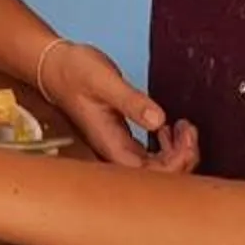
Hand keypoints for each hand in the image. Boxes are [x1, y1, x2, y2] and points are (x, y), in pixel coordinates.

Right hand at [36, 38, 199, 171]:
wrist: (55, 67)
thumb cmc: (75, 73)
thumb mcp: (105, 82)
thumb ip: (131, 102)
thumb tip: (158, 121)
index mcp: (111, 145)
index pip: (150, 173)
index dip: (176, 162)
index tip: (186, 135)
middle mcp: (115, 152)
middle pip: (157, 176)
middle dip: (183, 158)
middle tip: (190, 130)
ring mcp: (118, 147)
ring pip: (156, 167)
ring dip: (177, 152)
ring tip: (185, 128)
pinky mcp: (121, 139)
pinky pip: (150, 155)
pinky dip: (167, 146)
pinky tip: (169, 129)